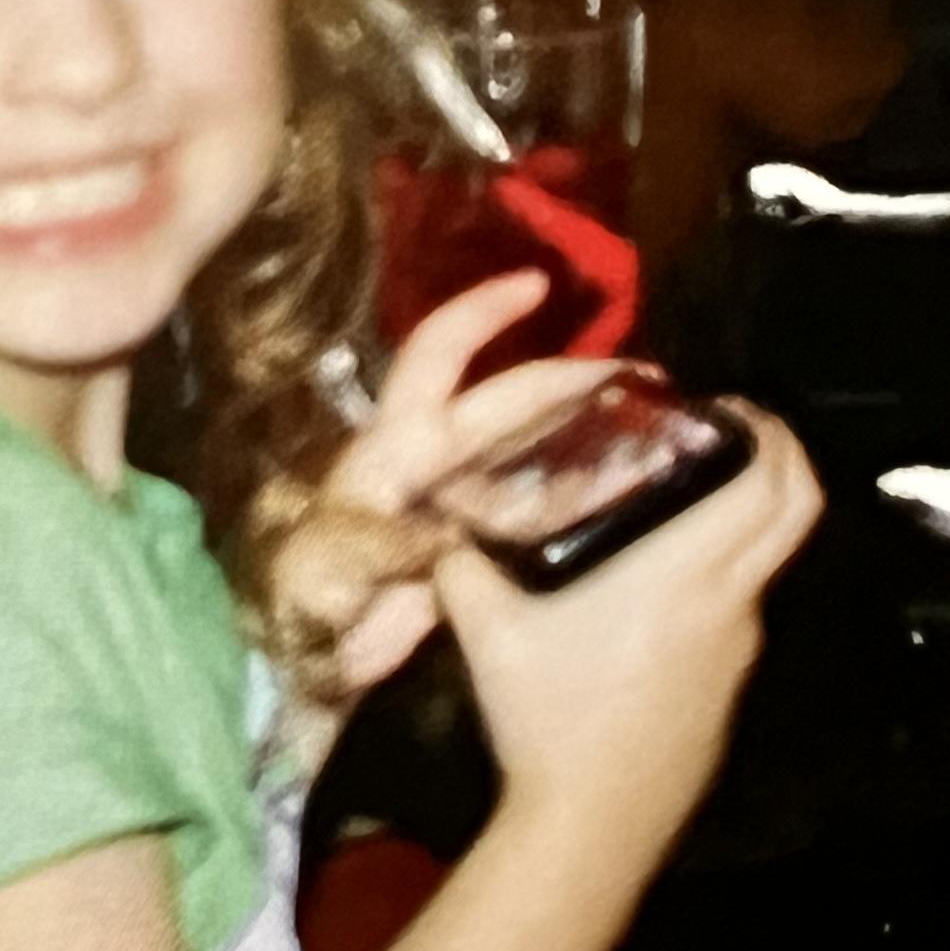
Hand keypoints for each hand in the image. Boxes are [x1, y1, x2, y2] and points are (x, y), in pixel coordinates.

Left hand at [270, 276, 612, 699]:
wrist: (298, 665)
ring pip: (527, 447)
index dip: (479, 314)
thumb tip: (449, 529)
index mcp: (392, 447)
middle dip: (569, 380)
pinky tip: (619, 498)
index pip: (435, 357)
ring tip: (651, 428)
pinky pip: (532, 506)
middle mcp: (428, 459)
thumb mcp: (336, 564)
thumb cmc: (306, 601)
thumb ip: (391, 543)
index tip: (534, 285)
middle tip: (644, 380)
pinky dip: (575, 495)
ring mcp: (452, 500)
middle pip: (506, 400)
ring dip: (582, 432)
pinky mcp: (469, 545)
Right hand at [436, 403, 822, 859]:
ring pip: (770, 563)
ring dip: (750, 521)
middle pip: (799, 508)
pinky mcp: (730, 691)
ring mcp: (739, 652)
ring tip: (685, 504)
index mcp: (687, 572)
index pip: (772, 482)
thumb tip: (441, 528)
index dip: (769, 430)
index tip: (731, 408)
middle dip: (784, 457)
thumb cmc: (547, 719)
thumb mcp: (489, 632)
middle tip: (735, 433)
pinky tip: (662, 590)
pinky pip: (742, 613)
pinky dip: (725, 578)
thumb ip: (464, 567)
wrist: (590, 829)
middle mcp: (732, 602)